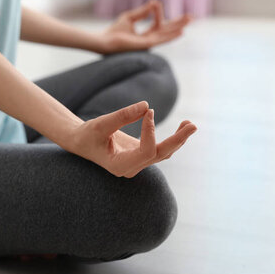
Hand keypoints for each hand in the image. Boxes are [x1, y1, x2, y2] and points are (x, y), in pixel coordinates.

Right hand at [67, 100, 196, 177]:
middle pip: (161, 155)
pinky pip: (161, 149)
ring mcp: (138, 163)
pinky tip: (182, 126)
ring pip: (164, 153)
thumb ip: (122, 116)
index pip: (146, 152)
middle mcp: (132, 168)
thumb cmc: (88, 134)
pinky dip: (173, 138)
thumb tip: (146, 105)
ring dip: (179, 139)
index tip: (148, 111)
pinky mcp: (141, 156)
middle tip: (193, 125)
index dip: (151, 131)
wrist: (81, 142)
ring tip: (190, 124)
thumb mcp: (101, 124)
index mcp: (120, 166)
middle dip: (177, 140)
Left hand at [100, 0, 192, 53]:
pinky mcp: (146, 45)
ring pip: (167, 35)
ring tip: (189, 20)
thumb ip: (143, 11)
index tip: (156, 3)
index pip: (158, 23)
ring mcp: (149, 44)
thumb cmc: (114, 31)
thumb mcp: (130, 17)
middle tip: (191, 17)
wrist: (104, 40)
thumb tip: (154, 2)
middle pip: (168, 31)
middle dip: (179, 24)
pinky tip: (181, 31)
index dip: (159, 13)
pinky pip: (161, 39)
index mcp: (146, 35)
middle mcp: (149, 40)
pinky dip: (171, 35)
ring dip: (179, 27)